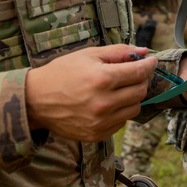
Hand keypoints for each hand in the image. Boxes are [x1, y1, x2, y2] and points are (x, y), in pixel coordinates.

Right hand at [25, 44, 156, 141]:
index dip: (149, 65)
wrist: (36, 101)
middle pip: (140, 91)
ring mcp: (100, 121)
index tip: (151, 61)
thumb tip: (144, 52)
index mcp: (102, 79)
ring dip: (132, 97)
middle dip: (140, 80)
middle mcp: (103, 103)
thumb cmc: (61, 73)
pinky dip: (120, 111)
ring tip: (118, 89)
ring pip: (134, 108)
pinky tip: (107, 103)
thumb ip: (118, 52)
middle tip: (133, 73)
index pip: (139, 73)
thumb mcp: (88, 55)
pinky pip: (121, 122)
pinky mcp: (97, 134)